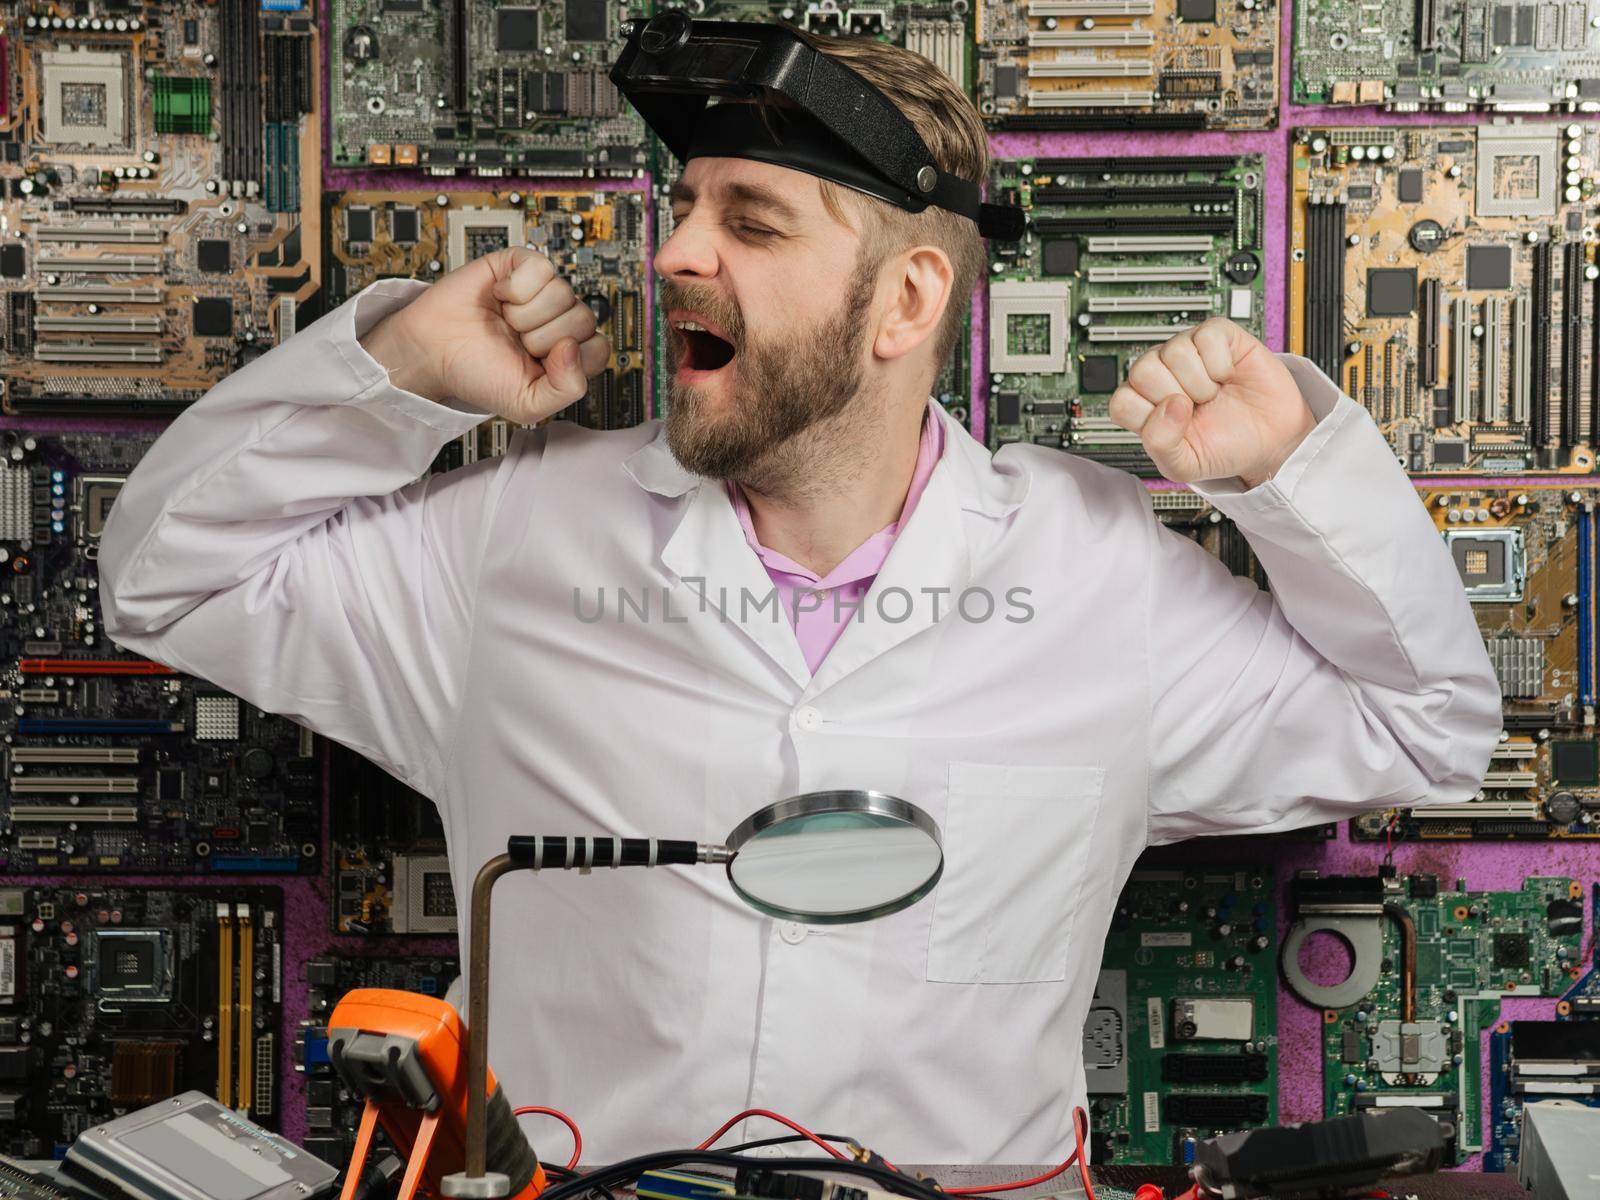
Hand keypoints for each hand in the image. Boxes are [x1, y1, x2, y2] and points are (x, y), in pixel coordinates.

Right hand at [358, 246, 612, 423]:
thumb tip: (573, 347)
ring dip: (524, 314)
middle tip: (514, 343)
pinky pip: (542, 268)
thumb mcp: (526, 405)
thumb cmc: (476, 374)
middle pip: (583, 319)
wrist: (432, 351)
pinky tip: (500, 297)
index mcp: (567, 354)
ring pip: (563, 293)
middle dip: (541, 338)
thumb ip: (566, 389)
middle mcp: (558, 320)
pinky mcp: (520, 266)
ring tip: (505, 322)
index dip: (569, 360)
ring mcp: (541, 292)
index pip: (599, 350)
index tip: (538, 364)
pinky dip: (516, 287)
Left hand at [1108, 317, 1316, 487]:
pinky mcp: (1217, 336)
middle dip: (1175, 397)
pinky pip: (1207, 336)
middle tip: (1197, 408)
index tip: (1177, 428)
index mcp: (1145, 404)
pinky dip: (1221, 363)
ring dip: (1201, 382)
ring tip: (1212, 393)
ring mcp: (1187, 351)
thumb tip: (1170, 405)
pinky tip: (1226, 375)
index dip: (1150, 419)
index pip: (1122, 402)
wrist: (1270, 440)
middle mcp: (1161, 373)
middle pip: (1142, 370)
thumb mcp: (1184, 465)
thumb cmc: (1224, 447)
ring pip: (1174, 351)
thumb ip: (1160, 444)